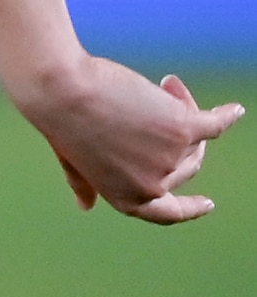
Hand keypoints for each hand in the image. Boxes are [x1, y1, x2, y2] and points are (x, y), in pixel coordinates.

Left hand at [23, 58, 240, 223]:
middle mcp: (150, 186)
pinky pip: (215, 123)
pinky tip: (234, 109)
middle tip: (162, 98)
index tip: (207, 203)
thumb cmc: (61, 122)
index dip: (189, 209)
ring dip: (183, 107)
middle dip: (179, 136)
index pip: (166, 213)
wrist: (62, 92)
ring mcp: (168, 159)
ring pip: (195, 137)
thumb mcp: (73, 161)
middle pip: (188, 165)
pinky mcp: (182, 129)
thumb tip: (85, 206)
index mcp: (125, 199)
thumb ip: (84, 184)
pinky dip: (226, 115)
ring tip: (163, 84)